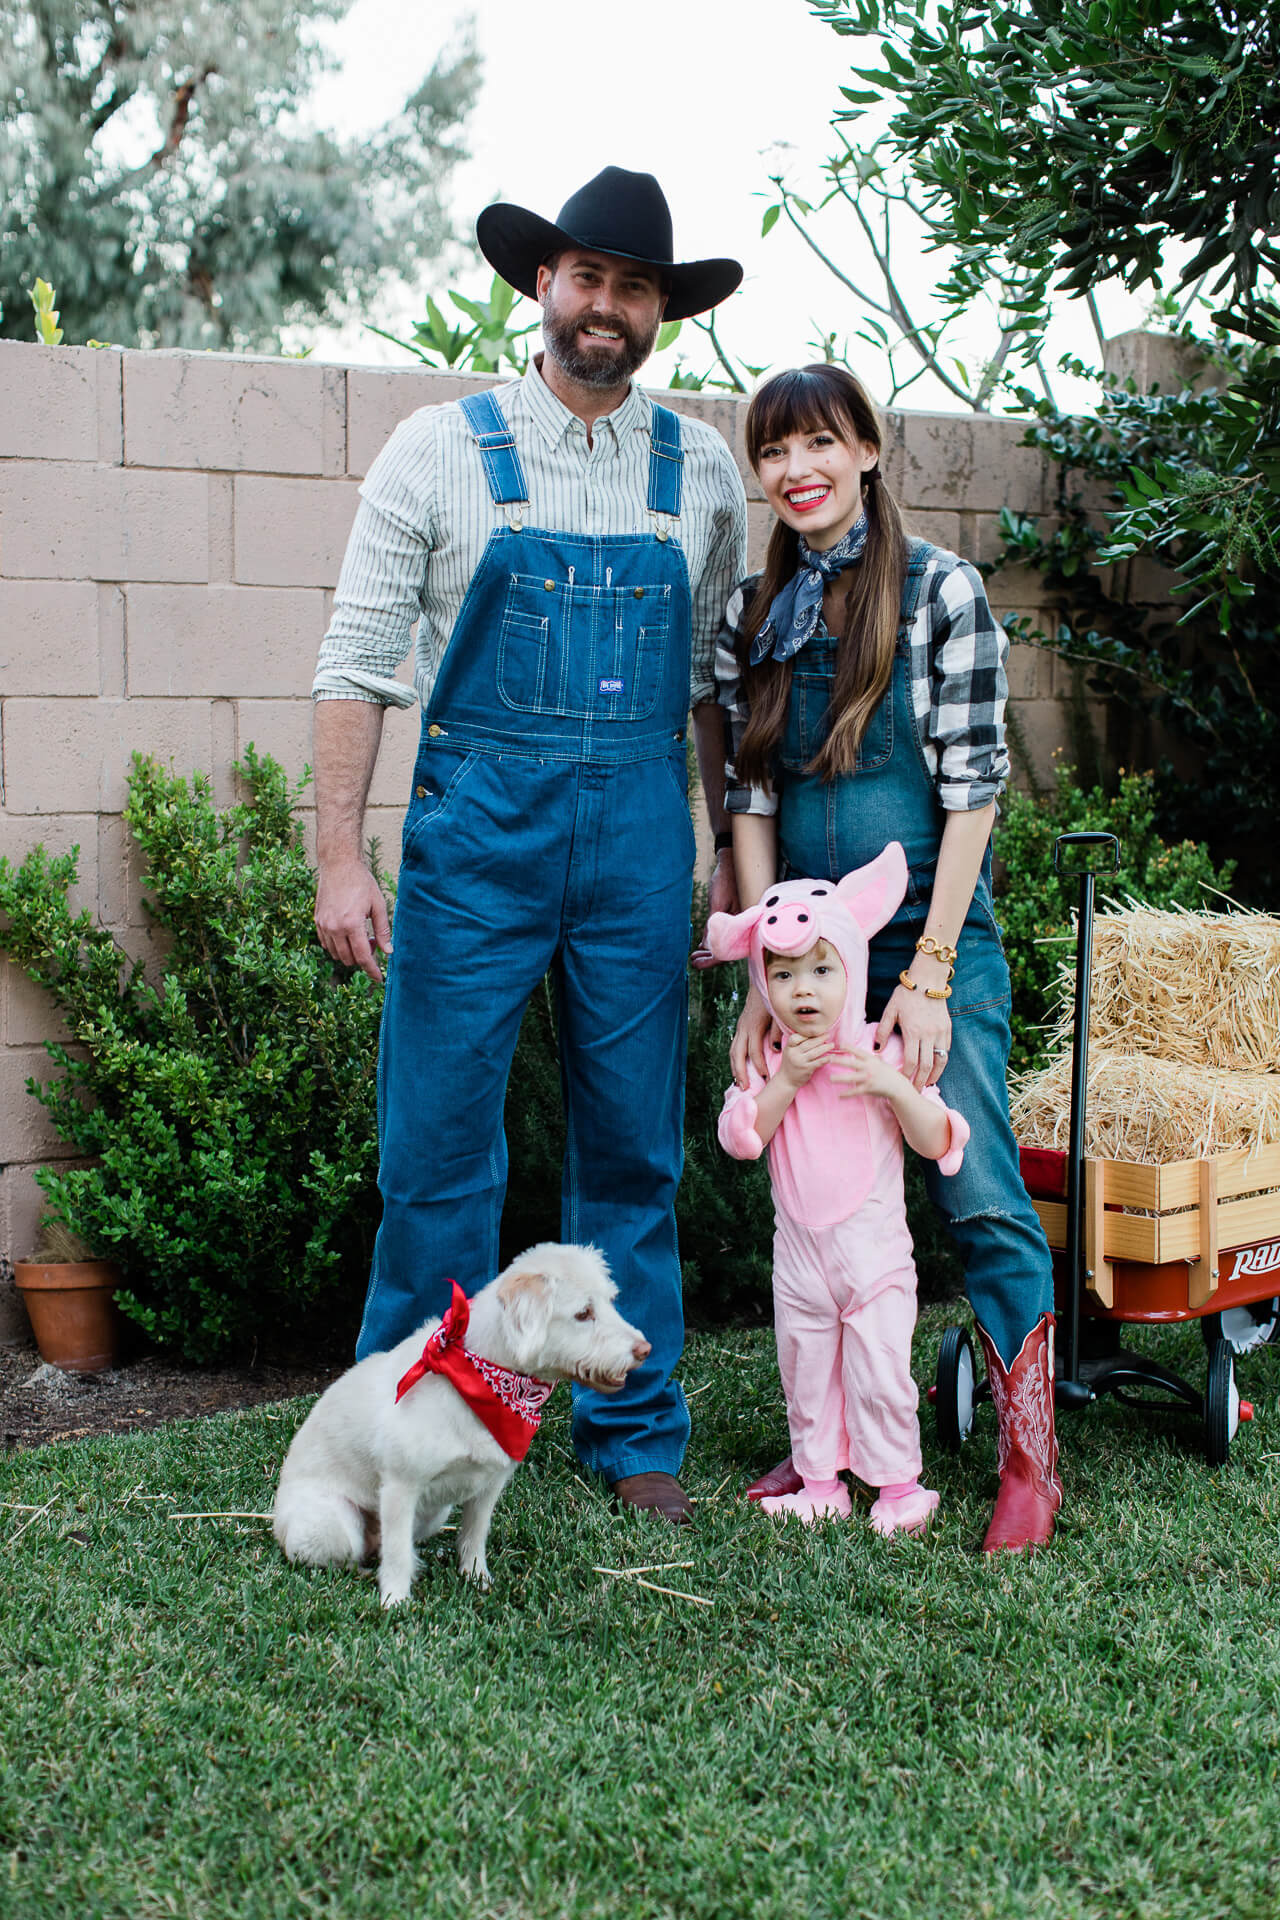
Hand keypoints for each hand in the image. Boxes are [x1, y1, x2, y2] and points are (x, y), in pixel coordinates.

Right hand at [315, 860, 392, 983]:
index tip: (379, 979)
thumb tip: (388, 951)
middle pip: (349, 958)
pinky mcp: (317, 921)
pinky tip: (348, 934)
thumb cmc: (361, 882)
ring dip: (350, 952)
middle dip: (363, 957)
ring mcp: (323, 925)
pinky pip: (326, 944)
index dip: (371, 970)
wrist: (338, 865)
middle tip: (373, 942)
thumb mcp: (378, 905)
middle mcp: (334, 928)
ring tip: (361, 936)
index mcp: (351, 924)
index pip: (362, 957)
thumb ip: (383, 930)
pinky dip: (338, 946)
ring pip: (336, 954)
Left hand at [691, 850, 738, 969]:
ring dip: (711, 950)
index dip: (710, 961)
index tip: (695, 963)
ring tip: (695, 955)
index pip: (727, 951)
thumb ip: (713, 926)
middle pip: (727, 950)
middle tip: (693, 961)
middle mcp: (745, 926)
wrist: (731, 863)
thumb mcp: (716, 904)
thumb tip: (706, 946)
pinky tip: (703, 945)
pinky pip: (726, 935)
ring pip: (726, 944)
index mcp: (745, 924)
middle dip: (709, 958)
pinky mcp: (736, 918)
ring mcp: (741, 923)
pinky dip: (714, 940)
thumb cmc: (726, 881)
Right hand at [730, 982, 771, 1085]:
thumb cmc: (771, 1001)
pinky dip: (735, 1060)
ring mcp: (739, 1029)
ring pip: (733, 1052)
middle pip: (738, 1055)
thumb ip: (777, 1032)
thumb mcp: (777, 1015)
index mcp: (754, 1027)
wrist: (759, 987)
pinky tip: (738, 1068)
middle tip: (745, 1087)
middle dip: (741, 1072)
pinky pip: (734, 1047)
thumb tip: (776, 1049)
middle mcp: (743, 1029)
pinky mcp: (739, 1028)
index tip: (765, 1076)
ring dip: (735, 1068)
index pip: (754, 1051)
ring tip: (739, 1083)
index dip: (759, 1064)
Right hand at [777, 1032, 835, 1089]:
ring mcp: (800, 1062)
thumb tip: (812, 1034)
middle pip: (808, 1043)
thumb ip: (797, 1043)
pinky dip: (826, 1059)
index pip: (796, 1037)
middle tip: (828, 1034)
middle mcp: (793, 1054)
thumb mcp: (789, 1051)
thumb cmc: (790, 1063)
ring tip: (832, 1044)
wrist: (786, 1080)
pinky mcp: (806, 1069)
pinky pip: (818, 1062)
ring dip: (825, 1047)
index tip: (816, 1031)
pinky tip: (832, 1056)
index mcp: (789, 1047)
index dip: (806, 1034)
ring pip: (815, 1052)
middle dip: (820, 1038)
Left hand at [829, 1045, 898, 1100]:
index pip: (858, 1051)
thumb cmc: (889, 1074)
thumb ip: (875, 1059)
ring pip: (851, 1078)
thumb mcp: (882, 1063)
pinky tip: (839, 1096)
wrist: (898, 1086)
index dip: (848, 1047)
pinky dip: (847, 1094)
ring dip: (840, 1078)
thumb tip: (873, 1053)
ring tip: (830, 1079)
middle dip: (839, 1061)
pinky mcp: (868, 1088)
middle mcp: (869, 1067)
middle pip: (851, 1063)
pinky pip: (855, 1091)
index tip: (839, 1044)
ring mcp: (868, 1078)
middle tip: (829, 1059)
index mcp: (871, 1060)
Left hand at [874, 984, 951, 1089]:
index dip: (906, 1075)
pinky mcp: (947, 1029)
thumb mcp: (890, 1011)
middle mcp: (929, 1034)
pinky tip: (935, 1067)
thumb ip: (883, 1030)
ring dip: (935, 1074)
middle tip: (915, 1091)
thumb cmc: (906, 994)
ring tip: (928, 1083)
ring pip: (940, 1060)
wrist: (928, 980)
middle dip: (921, 1081)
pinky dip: (941, 1061)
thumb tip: (876, 1049)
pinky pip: (945, 1050)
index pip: (910, 1061)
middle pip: (927, 1065)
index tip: (902, 1082)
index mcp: (913, 1031)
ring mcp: (940, 1032)